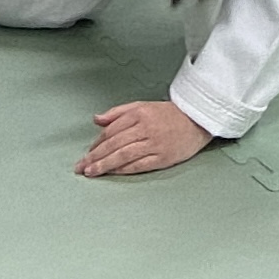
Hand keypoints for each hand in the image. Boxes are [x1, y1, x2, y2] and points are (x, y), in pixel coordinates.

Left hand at [77, 100, 213, 177]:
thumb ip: (117, 113)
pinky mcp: (162, 157)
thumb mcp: (142, 106)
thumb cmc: (169, 114)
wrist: (197, 120)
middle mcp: (145, 128)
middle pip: (114, 144)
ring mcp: (154, 144)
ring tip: (92, 172)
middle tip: (81, 166)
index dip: (97, 143)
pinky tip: (112, 173)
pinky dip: (123, 170)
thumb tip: (96, 119)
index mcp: (139, 113)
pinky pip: (138, 165)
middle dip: (95, 156)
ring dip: (105, 165)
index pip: (111, 130)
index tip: (87, 152)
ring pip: (123, 155)